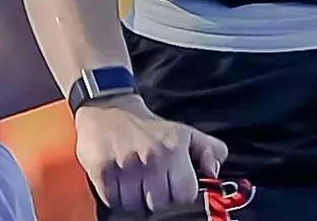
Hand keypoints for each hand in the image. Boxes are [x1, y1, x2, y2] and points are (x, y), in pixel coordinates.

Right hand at [73, 94, 228, 213]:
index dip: (180, 196)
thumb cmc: (149, 127)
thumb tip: (214, 173)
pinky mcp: (102, 173)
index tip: (173, 189)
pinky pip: (113, 202)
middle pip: (160, 205)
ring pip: (135, 207)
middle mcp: (151, 159)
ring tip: (135, 184)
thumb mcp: (185, 133)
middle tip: (151, 185)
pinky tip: (119, 183)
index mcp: (173, 151)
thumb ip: (210, 150)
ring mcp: (125, 167)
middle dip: (157, 199)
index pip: (185, 196)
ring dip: (135, 200)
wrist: (109, 108)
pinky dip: (116, 198)